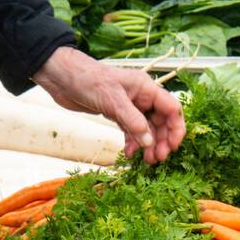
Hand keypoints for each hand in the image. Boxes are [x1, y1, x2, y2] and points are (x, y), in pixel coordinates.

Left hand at [33, 46, 185, 164]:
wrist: (64, 78)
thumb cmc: (88, 80)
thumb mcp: (113, 100)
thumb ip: (133, 120)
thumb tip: (149, 141)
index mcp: (146, 88)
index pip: (171, 108)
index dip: (176, 128)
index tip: (173, 147)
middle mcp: (141, 97)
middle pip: (161, 122)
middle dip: (162, 141)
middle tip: (157, 159)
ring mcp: (130, 106)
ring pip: (147, 129)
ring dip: (148, 146)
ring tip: (146, 161)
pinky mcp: (118, 114)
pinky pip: (132, 131)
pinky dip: (133, 143)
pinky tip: (128, 153)